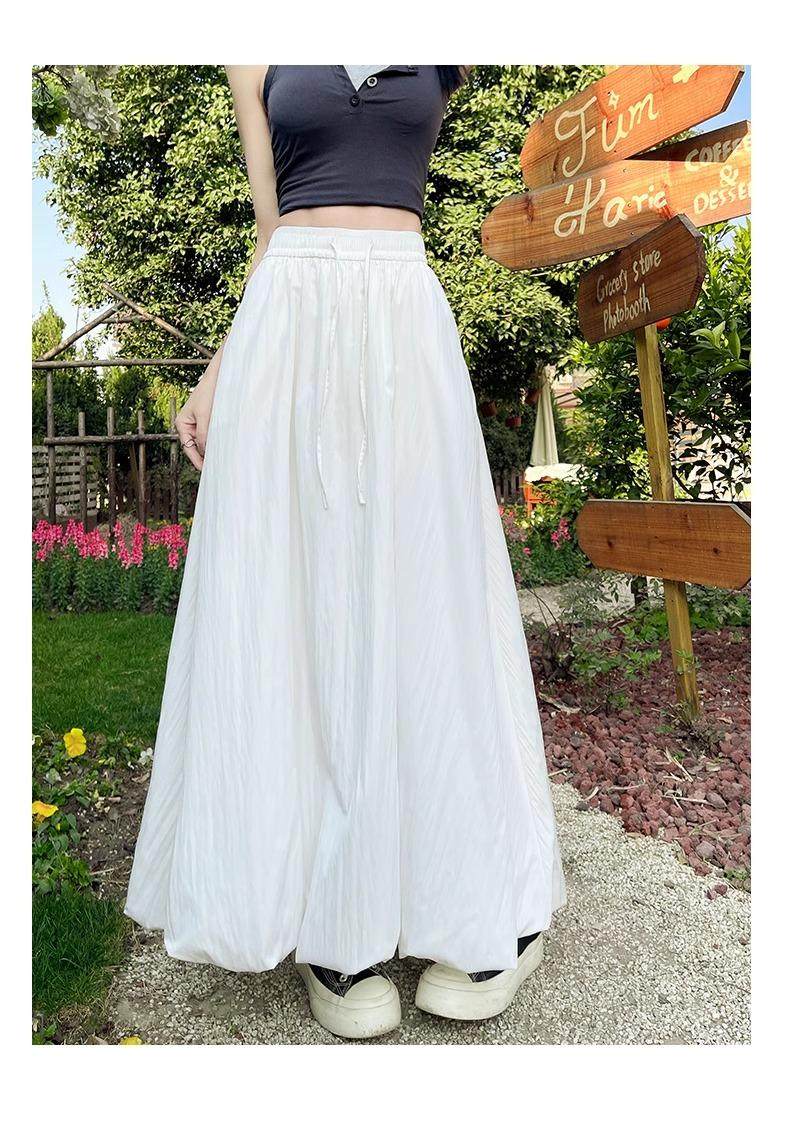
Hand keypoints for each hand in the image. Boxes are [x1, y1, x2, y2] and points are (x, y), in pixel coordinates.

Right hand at [175, 356, 220, 471]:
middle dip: (204, 457)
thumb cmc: (209, 394)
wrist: (218, 378)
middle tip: (216, 469)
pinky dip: (215, 442)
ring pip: (204, 442)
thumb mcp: (205, 416)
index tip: (205, 471)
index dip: (196, 460)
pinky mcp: (208, 421)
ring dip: (211, 450)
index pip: (188, 448)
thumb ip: (203, 435)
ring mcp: (198, 424)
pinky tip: (223, 448)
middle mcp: (188, 425)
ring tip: (220, 460)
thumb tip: (204, 453)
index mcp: (182, 424)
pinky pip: (210, 436)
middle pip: (195, 447)